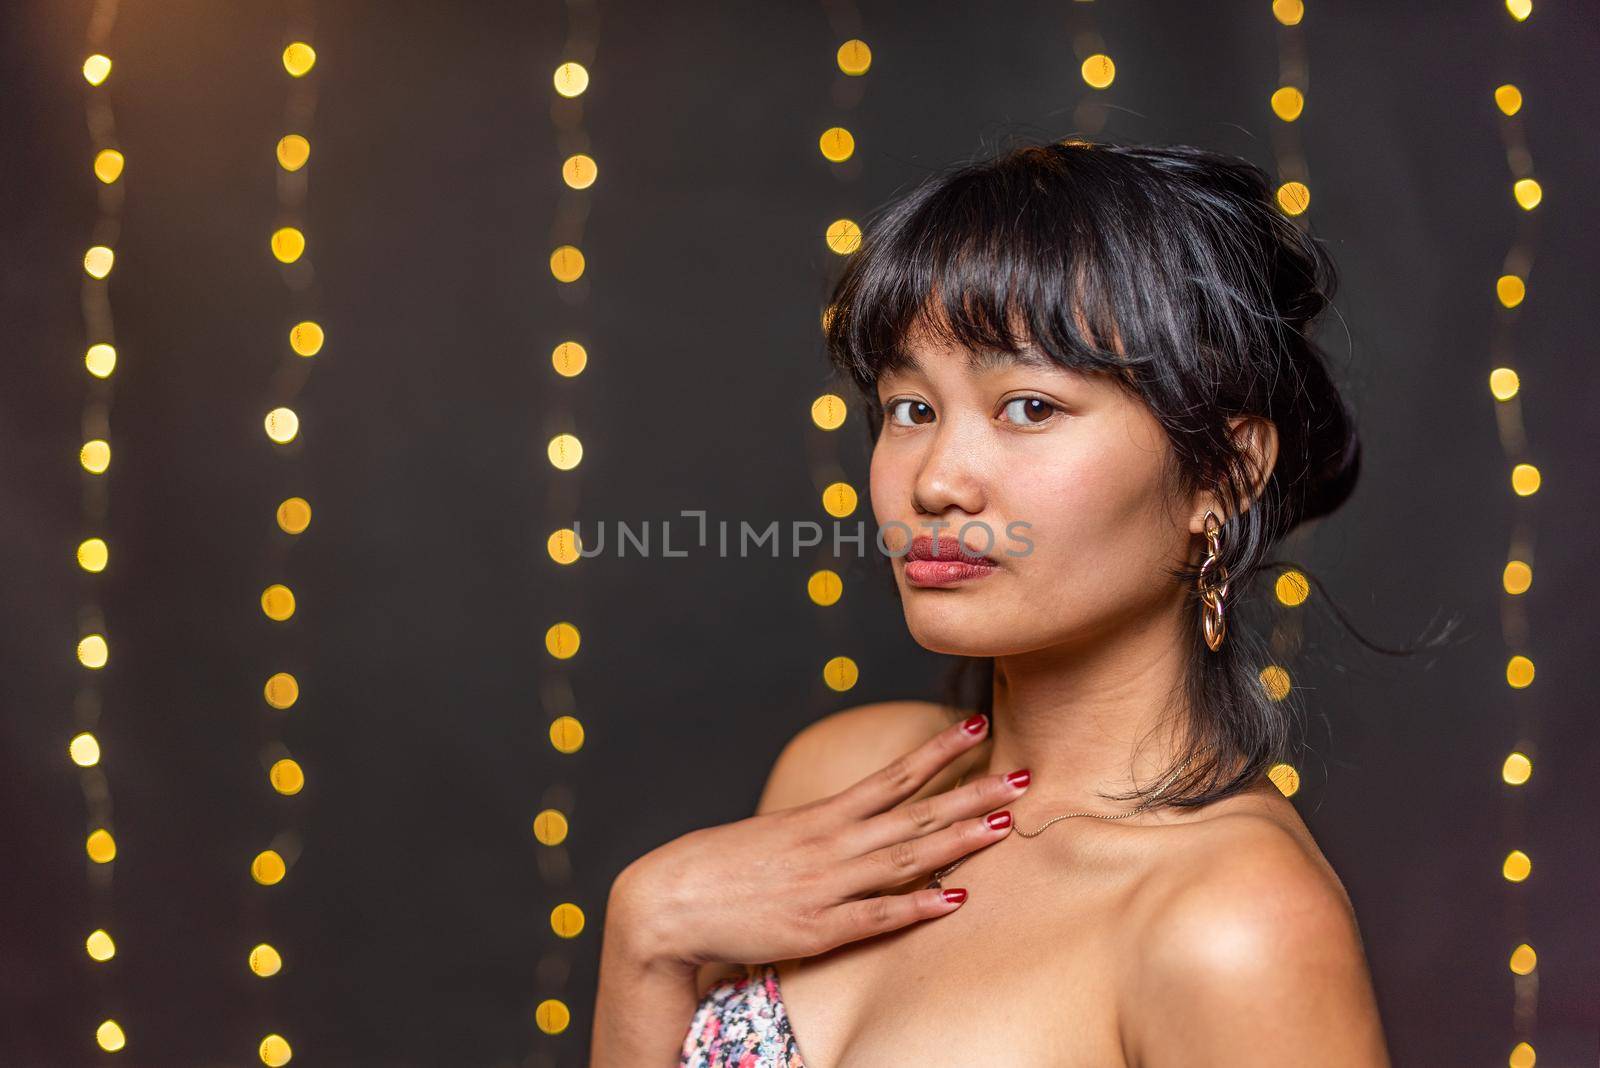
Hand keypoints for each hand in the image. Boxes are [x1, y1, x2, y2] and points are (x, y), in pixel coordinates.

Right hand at [608, 713, 1027, 971]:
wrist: (667, 902)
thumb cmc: (719, 869)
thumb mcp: (777, 838)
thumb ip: (821, 835)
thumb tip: (857, 827)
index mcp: (822, 819)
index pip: (893, 777)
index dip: (939, 754)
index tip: (977, 729)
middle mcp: (832, 845)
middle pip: (915, 813)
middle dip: (972, 794)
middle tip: (1022, 776)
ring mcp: (827, 886)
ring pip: (906, 857)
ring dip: (959, 840)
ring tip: (1004, 823)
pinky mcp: (816, 929)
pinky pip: (877, 917)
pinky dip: (918, 907)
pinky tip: (955, 898)